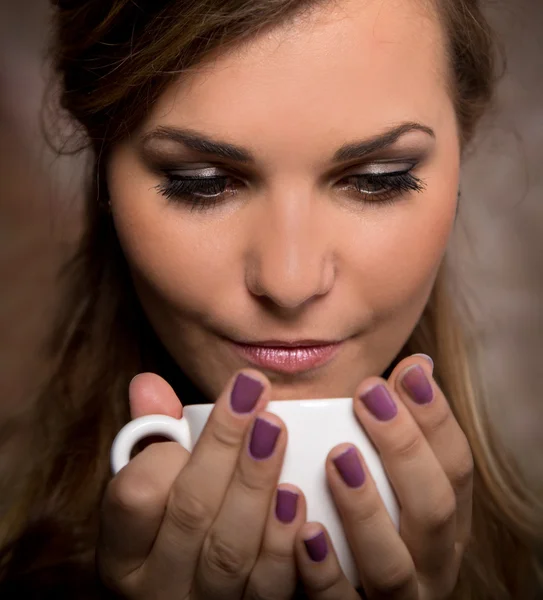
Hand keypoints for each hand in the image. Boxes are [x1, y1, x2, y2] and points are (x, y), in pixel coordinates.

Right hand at [97, 370, 306, 599]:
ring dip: (255, 484)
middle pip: (191, 512)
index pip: (134, 496)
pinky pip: (268, 586)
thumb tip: (147, 383)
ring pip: (230, 548)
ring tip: (275, 430)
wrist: (199, 588)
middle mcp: (157, 585)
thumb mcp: (153, 484)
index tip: (192, 415)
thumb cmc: (173, 522)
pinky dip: (283, 542)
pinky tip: (296, 497)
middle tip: (254, 395)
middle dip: (225, 446)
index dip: (164, 453)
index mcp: (124, 550)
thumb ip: (151, 435)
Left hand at [293, 354, 472, 599]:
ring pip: (391, 562)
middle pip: (433, 507)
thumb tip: (418, 363)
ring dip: (365, 507)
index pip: (456, 465)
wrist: (346, 588)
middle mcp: (431, 560)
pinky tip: (304, 532)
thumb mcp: (389, 476)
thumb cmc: (368, 519)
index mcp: (444, 519)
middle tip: (370, 396)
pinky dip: (325, 571)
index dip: (436, 417)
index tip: (408, 371)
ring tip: (338, 456)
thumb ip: (397, 428)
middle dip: (405, 447)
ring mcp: (397, 596)